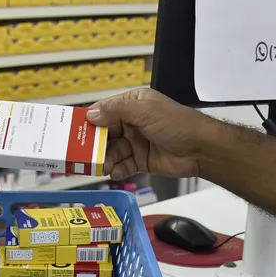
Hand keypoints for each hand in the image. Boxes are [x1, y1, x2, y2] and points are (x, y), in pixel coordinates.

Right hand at [86, 88, 213, 180]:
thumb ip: (116, 110)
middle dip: (95, 144)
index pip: (105, 110)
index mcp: (133, 104)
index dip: (89, 120)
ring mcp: (136, 142)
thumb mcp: (145, 111)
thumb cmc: (177, 124)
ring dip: (105, 159)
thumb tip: (91, 114)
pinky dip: (117, 170)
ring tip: (102, 166)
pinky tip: (115, 172)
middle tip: (83, 154)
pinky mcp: (141, 160)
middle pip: (105, 133)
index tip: (74, 130)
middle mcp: (132, 122)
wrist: (201, 149)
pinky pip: (122, 165)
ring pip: (112, 151)